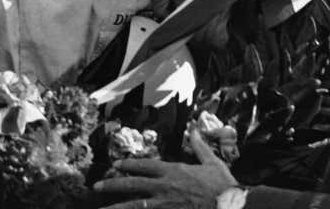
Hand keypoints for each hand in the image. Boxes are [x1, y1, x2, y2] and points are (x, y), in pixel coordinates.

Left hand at [94, 130, 237, 208]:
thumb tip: (194, 128)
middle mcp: (166, 186)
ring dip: (118, 207)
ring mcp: (166, 203)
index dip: (129, 165)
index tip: (115, 165)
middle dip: (113, 185)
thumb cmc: (223, 185)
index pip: (145, 165)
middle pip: (133, 184)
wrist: (232, 205)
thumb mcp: (211, 161)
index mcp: (174, 171)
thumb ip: (199, 145)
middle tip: (96, 187)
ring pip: (136, 205)